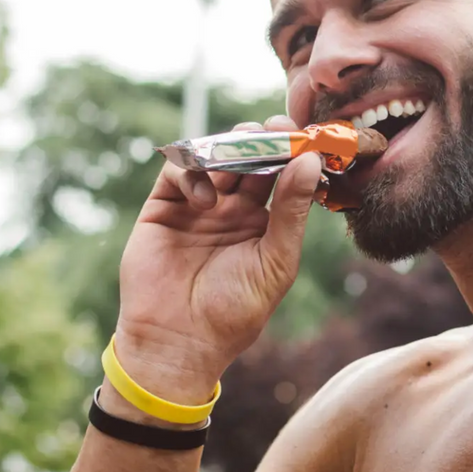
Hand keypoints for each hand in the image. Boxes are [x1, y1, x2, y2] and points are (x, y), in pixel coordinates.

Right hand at [113, 115, 322, 401]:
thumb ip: (291, 211)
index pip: (280, 174)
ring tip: (241, 150)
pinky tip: (206, 198)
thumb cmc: (234, 312)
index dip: (291, 151)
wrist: (179, 342)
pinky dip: (193, 173)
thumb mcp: (275, 261)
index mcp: (263, 221)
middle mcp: (231, 208)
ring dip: (228, 146)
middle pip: (248, 157)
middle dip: (261, 139)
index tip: (303, 134)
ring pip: (212, 156)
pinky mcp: (163, 208)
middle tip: (273, 128)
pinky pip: (178, 173)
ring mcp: (196, 206)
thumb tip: (309, 162)